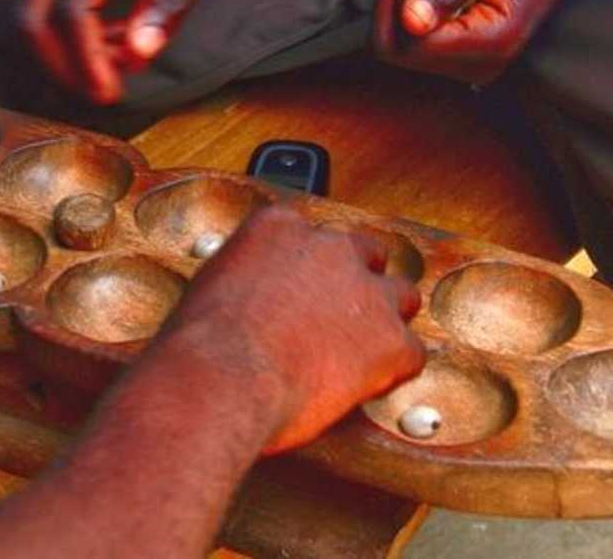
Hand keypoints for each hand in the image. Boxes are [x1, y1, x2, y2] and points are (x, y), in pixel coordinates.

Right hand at [21, 0, 242, 104]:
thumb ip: (174, 0)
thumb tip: (138, 53)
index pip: (72, 10)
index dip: (85, 61)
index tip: (109, 95)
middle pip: (32, 16)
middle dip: (60, 68)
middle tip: (102, 96)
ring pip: (36, 12)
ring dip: (68, 53)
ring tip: (120, 66)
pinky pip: (53, 2)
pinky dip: (76, 34)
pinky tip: (117, 41)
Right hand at [161, 206, 424, 452]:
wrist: (222, 378)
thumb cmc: (202, 343)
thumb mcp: (212, 286)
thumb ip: (244, 279)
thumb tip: (244, 302)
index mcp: (280, 228)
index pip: (310, 233)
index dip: (309, 266)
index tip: (301, 288)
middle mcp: (330, 249)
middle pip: (364, 253)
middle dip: (355, 282)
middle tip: (339, 315)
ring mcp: (366, 292)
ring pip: (399, 296)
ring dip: (383, 321)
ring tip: (363, 351)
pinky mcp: (390, 341)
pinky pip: (410, 353)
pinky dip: (393, 371)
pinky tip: (369, 386)